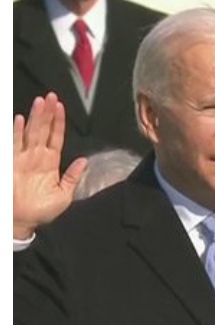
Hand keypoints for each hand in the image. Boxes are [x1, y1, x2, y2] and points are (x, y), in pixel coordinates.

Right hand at [13, 93, 86, 238]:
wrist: (23, 221)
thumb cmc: (42, 210)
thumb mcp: (64, 195)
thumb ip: (73, 177)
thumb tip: (84, 161)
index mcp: (51, 162)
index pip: (56, 137)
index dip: (59, 122)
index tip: (61, 107)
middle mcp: (37, 156)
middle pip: (43, 129)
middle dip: (47, 113)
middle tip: (51, 96)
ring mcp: (23, 158)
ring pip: (30, 132)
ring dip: (34, 117)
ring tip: (40, 102)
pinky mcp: (12, 163)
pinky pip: (14, 144)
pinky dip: (16, 132)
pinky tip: (19, 119)